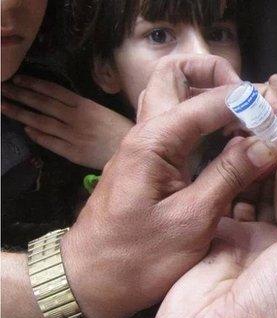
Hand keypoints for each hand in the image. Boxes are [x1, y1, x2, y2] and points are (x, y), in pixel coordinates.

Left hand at [1, 75, 132, 168]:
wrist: (135, 153)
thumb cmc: (124, 130)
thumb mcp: (105, 111)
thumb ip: (84, 106)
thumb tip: (64, 100)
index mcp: (85, 105)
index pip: (53, 90)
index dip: (33, 84)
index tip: (17, 78)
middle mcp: (75, 118)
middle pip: (42, 104)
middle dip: (20, 95)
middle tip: (2, 89)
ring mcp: (72, 135)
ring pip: (41, 121)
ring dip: (21, 113)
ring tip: (4, 107)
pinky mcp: (73, 152)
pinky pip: (50, 142)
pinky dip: (37, 135)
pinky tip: (26, 130)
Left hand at [58, 54, 276, 317]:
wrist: (90, 281)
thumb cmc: (138, 258)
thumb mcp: (193, 221)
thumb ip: (230, 175)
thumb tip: (267, 142)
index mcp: (154, 142)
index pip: (210, 101)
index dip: (251, 108)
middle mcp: (146, 132)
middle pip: (176, 73)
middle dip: (217, 77)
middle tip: (249, 104)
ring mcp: (145, 145)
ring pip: (174, 94)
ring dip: (210, 97)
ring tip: (245, 124)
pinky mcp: (149, 160)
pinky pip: (177, 123)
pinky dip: (205, 122)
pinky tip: (228, 145)